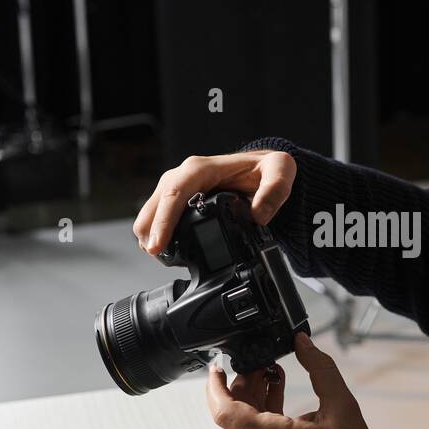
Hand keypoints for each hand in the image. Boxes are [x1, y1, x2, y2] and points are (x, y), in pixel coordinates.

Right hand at [133, 150, 295, 255]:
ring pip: (149, 214)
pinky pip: (155, 217)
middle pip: (153, 206)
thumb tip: (258, 215)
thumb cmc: (264, 169)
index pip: (174, 194)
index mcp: (201, 168)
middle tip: (162, 260)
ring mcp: (175, 187)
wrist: (258, 169)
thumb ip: (275, 190)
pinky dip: (156, 234)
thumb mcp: (280, 170)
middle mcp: (182, 175)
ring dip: (151, 236)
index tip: (158, 245)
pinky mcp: (174, 199)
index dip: (163, 221)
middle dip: (152, 235)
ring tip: (166, 259)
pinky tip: (168, 250)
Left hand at [205, 332, 390, 428]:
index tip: (218, 366)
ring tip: (273, 370)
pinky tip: (277, 389)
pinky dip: (263, 409)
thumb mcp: (343, 406)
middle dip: (243, 380)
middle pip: (235, 410)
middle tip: (261, 358)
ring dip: (254, 393)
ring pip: (245, 420)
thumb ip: (321, 369)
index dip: (215, 386)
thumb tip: (303, 343)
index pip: (224, 411)